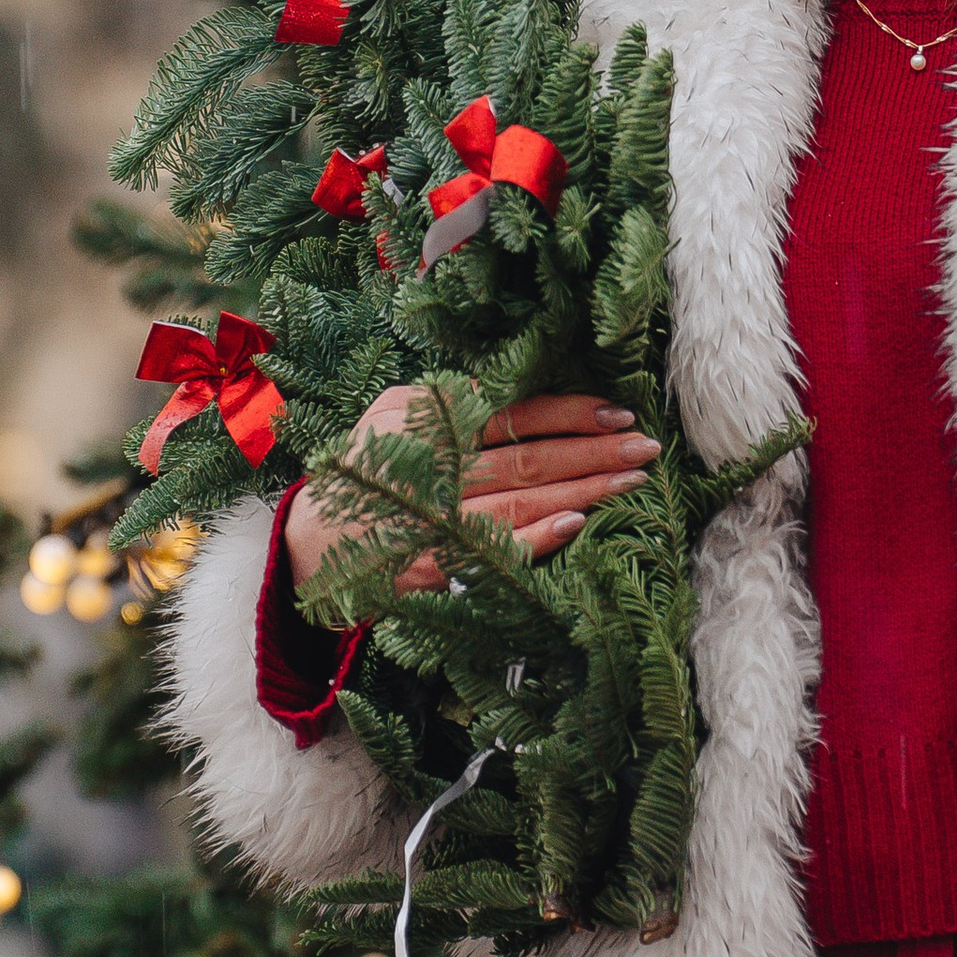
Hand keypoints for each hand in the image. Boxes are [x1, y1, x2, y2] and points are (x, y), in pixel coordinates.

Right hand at [286, 390, 657, 594]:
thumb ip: (449, 402)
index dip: (569, 413)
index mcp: (427, 422)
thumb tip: (519, 394)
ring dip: (580, 491)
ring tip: (630, 484)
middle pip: (526, 456)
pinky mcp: (427, 561)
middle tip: (645, 449)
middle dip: (592, 453)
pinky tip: (575, 526)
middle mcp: (430, 465)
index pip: (512, 414)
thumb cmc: (369, 470)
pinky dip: (534, 537)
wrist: (310, 542)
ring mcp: (428, 516)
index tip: (618, 415)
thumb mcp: (396, 416)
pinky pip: (491, 549)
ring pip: (518, 500)